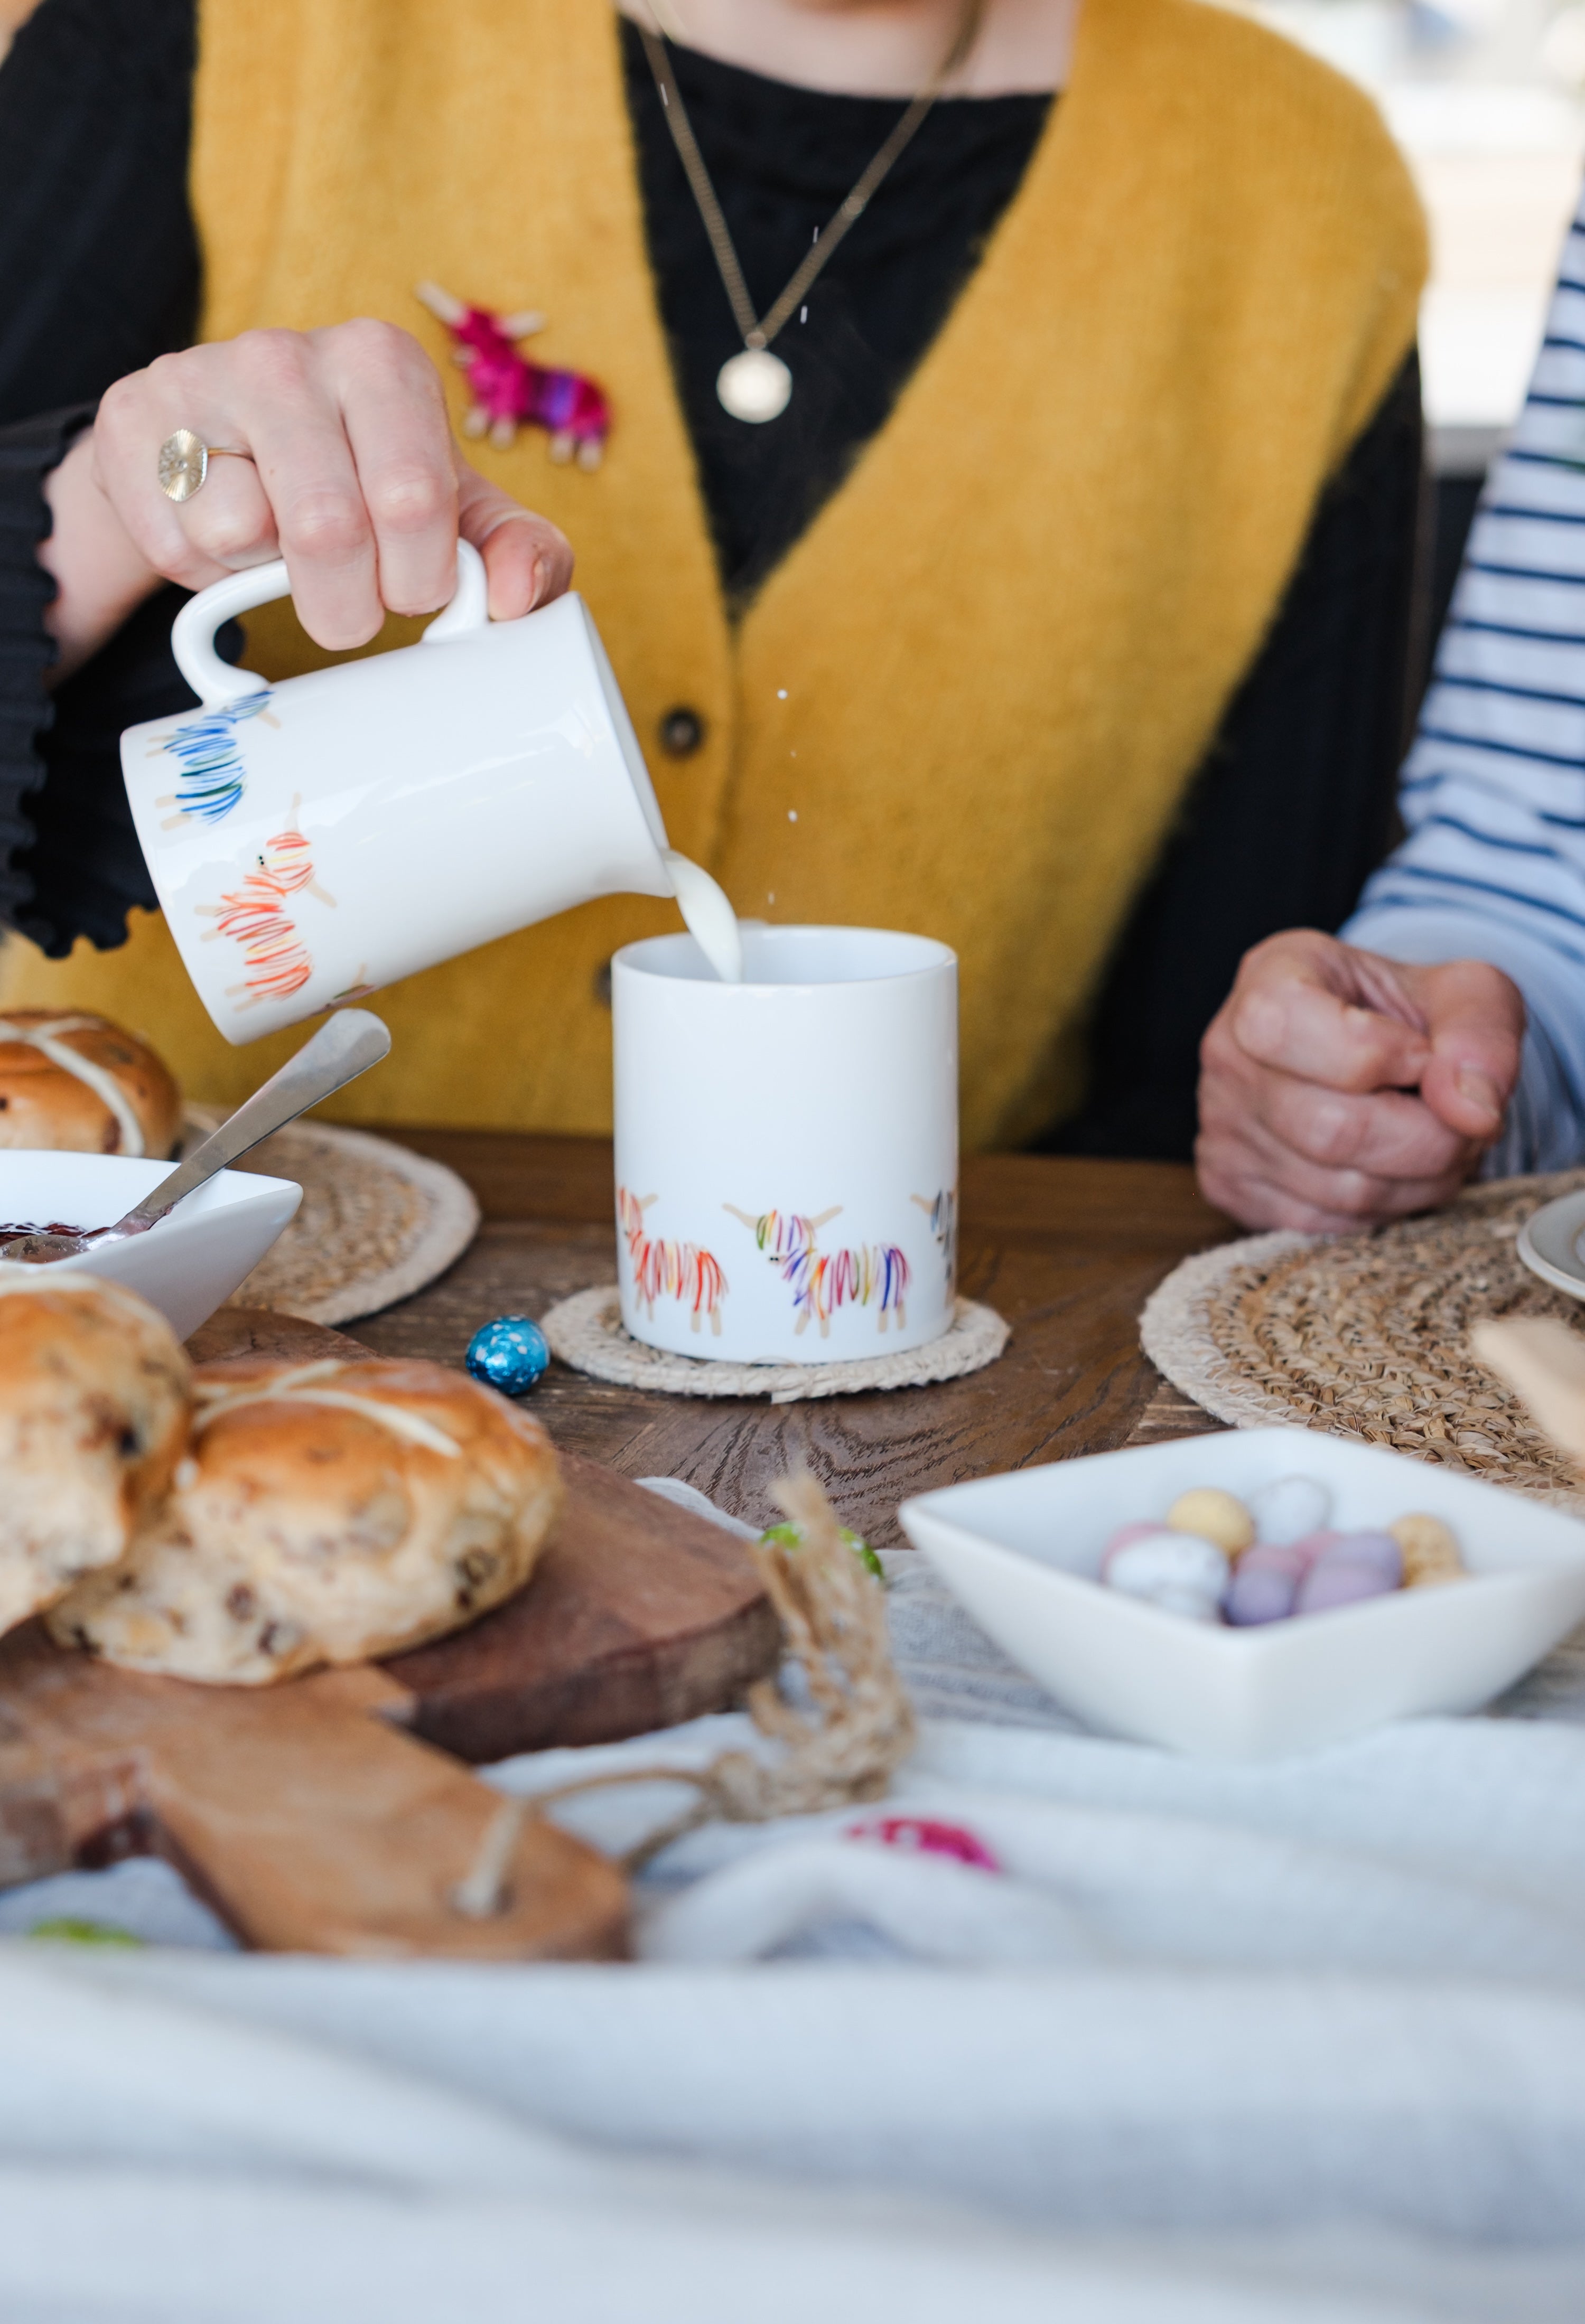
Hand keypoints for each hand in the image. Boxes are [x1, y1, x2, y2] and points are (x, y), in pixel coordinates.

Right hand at [51, 321, 571, 668]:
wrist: (228, 458)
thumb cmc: (361, 485)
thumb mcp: (454, 513)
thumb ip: (518, 550)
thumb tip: (516, 596)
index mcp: (383, 361)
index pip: (413, 501)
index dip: (416, 579)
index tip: (411, 587)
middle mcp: (289, 353)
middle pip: (328, 528)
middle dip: (347, 605)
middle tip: (351, 607)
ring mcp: (199, 378)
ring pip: (236, 532)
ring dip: (265, 579)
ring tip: (278, 548)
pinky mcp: (133, 422)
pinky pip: (175, 546)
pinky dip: (204, 573)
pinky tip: (218, 528)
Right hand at [1195, 929, 1524, 1230]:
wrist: (1371, 1051)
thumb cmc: (1408, 1017)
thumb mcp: (1465, 993)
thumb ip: (1480, 1033)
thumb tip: (1471, 1111)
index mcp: (1268, 978)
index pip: (1288, 1025)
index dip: (1376, 1053)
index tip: (1422, 1054)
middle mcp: (1227, 1053)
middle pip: (1331, 1128)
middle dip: (1427, 1136)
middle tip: (1460, 1119)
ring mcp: (1221, 1127)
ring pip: (1339, 1190)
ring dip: (1419, 1178)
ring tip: (1436, 1140)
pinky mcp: (1231, 1187)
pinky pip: (1327, 1225)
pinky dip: (1386, 1207)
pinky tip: (1396, 1169)